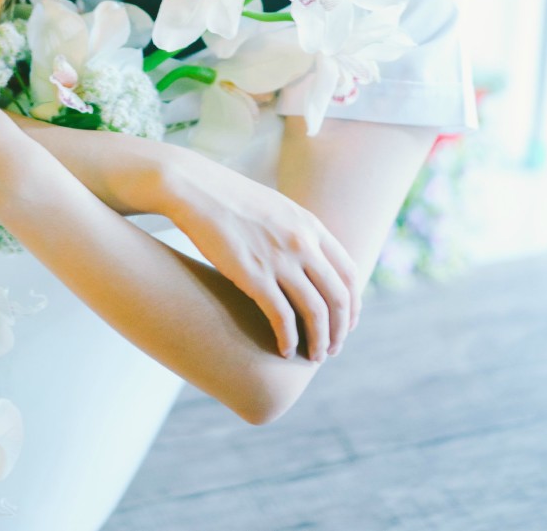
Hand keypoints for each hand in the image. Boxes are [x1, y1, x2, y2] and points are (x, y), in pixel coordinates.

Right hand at [160, 147, 360, 362]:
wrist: (194, 188)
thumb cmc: (229, 198)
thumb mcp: (275, 208)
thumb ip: (296, 231)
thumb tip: (306, 258)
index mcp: (310, 225)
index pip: (348, 273)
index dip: (352, 304)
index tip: (346, 322)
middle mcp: (302, 243)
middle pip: (338, 297)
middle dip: (339, 329)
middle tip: (333, 348)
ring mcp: (280, 259)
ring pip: (316, 312)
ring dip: (319, 341)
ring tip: (314, 357)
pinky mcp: (254, 275)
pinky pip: (282, 318)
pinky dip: (289, 340)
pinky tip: (285, 351)